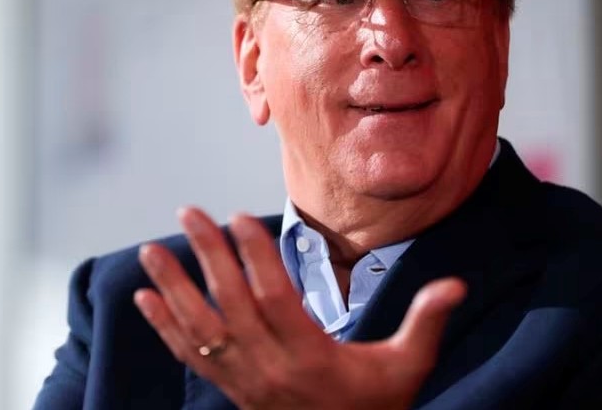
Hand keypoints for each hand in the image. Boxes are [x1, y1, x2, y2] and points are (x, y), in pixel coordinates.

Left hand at [134, 207, 465, 409]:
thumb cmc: (378, 405)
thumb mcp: (409, 366)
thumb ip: (426, 321)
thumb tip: (456, 284)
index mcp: (311, 357)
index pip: (275, 300)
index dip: (255, 257)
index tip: (239, 216)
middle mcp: (270, 369)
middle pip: (231, 305)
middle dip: (207, 256)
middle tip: (189, 212)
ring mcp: (245, 382)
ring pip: (201, 330)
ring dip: (173, 289)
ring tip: (150, 250)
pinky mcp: (232, 389)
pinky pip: (191, 357)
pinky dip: (165, 327)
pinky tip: (145, 298)